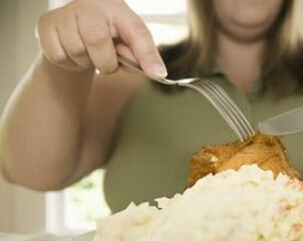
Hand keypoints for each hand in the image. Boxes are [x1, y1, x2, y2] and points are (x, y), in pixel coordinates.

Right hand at [35, 0, 166, 77]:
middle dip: (105, 63)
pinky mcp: (46, 24)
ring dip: (86, 63)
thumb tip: (156, 72)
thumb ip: (141, 56)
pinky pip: (58, 56)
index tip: (158, 74)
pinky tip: (72, 53)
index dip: (147, 53)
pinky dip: (68, 63)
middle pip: (98, 42)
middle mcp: (91, 5)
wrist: (73, 30)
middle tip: (106, 61)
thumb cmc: (107, 36)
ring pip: (76, 52)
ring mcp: (66, 13)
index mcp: (118, 9)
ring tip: (88, 53)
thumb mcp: (128, 42)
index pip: (136, 31)